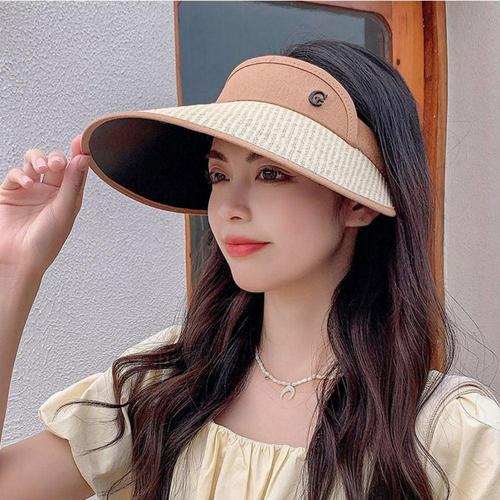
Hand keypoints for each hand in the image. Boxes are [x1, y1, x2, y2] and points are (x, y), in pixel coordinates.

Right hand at [0, 135, 89, 277]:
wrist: (18, 259)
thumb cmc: (45, 242)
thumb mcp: (64, 210)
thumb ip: (73, 183)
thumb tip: (83, 159)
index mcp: (68, 196)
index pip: (75, 170)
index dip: (78, 154)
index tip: (81, 141)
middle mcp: (50, 191)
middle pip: (54, 162)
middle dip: (55, 158)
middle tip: (56, 164)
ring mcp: (30, 191)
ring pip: (34, 162)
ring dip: (38, 159)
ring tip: (42, 168)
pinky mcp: (10, 193)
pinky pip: (16, 174)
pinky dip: (20, 175)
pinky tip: (27, 184)